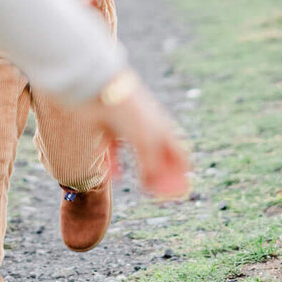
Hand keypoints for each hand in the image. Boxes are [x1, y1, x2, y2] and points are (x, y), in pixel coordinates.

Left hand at [95, 80, 188, 200]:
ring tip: (144, 186)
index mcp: (160, 125)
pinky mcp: (104, 126)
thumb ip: (151, 165)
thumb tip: (152, 187)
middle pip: (157, 153)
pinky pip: (112, 150)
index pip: (177, 150)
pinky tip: (115, 177)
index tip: (184, 186)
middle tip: (162, 191)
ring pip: (135, 152)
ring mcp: (125, 126)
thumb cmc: (127, 112)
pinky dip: (115, 164)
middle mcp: (145, 125)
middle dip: (161, 173)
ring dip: (140, 168)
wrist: (97, 89)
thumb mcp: (145, 141)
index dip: (182, 168)